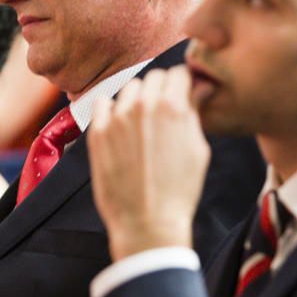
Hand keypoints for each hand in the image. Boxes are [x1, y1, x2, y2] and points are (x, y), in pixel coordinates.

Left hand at [88, 66, 210, 260]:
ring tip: (142, 122)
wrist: (148, 222)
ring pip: (129, 88)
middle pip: (153, 77)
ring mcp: (117, 118)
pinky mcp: (97, 132)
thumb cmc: (179, 191)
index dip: (183, 83)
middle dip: (162, 89)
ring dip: (137, 98)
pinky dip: (111, 109)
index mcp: (173, 107)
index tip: (183, 93)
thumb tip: (198, 88)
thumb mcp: (199, 150)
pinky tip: (120, 127)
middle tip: (164, 110)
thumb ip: (195, 113)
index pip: (178, 73)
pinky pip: (102, 103)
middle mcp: (143, 106)